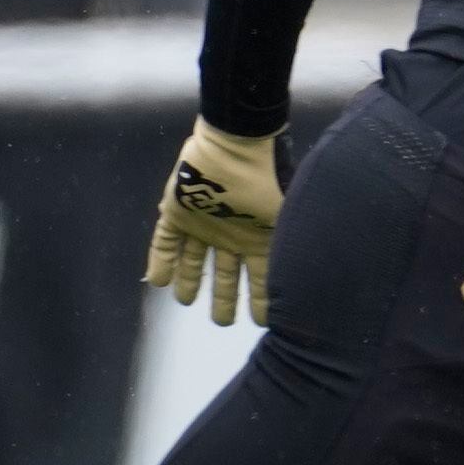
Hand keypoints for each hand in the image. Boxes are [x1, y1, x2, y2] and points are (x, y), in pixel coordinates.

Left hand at [145, 117, 286, 325]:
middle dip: (223, 298)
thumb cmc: (268, 181)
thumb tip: (306, 289)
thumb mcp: (288, 223)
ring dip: (188, 280)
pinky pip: (164, 240)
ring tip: (184, 300)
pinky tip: (157, 281)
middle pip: (224, 273)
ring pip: (192, 259)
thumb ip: (290, 255)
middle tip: (221, 321)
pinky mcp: (177, 210)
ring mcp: (202, 222)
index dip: (260, 300)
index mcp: (257, 237)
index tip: (261, 321)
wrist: (239, 143)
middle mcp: (229, 234)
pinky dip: (160, 261)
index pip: (259, 277)